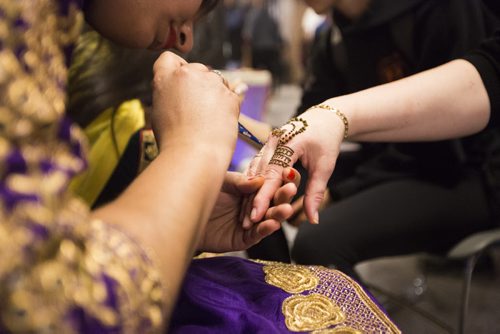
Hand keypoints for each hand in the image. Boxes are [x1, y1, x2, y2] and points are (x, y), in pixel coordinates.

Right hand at [151, 52, 239, 156]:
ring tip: (208, 119)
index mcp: (166, 77)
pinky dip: (228, 104)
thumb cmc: (173, 140)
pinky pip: (231, 93)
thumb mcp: (159, 111)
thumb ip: (168, 94)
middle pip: (195, 69)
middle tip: (196, 109)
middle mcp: (188, 73)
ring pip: (216, 80)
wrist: (194, 154)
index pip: (169, 58)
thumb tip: (179, 92)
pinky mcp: (230, 93)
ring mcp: (211, 82)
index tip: (180, 84)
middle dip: (198, 84)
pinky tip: (220, 121)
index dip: (175, 69)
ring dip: (214, 93)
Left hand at [197, 168, 299, 252]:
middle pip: (272, 202)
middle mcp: (252, 207)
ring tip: (286, 208)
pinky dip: (265, 229)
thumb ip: (240, 182)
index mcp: (250, 190)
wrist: (181, 215)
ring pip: (268, 219)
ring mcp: (248, 224)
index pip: (269, 185)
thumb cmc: (199, 193)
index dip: (280, 179)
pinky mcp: (242, 239)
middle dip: (282, 196)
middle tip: (291, 188)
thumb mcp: (221, 182)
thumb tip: (260, 180)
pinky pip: (256, 235)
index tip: (290, 172)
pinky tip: (272, 223)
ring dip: (278, 214)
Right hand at [248, 106, 344, 224]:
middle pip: (258, 174)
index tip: (256, 216)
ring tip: (246, 215)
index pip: (272, 174)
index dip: (263, 196)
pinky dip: (253, 184)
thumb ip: (315, 193)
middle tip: (247, 222)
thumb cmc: (327, 140)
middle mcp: (274, 141)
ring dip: (249, 193)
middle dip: (252, 199)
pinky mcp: (266, 146)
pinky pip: (256, 166)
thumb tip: (313, 219)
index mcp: (288, 143)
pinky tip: (248, 199)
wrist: (325, 118)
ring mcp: (268, 142)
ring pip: (254, 171)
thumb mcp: (325, 166)